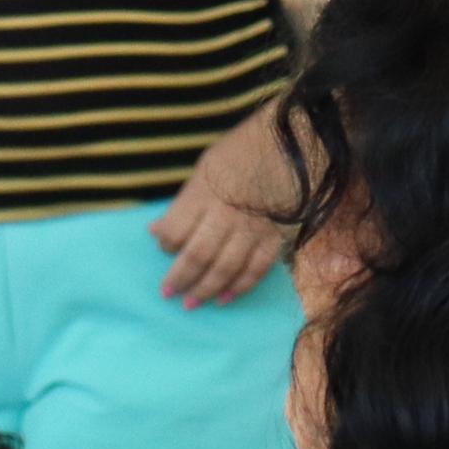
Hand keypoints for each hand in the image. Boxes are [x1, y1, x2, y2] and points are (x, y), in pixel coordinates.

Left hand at [148, 111, 299, 306]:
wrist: (293, 144)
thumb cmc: (242, 153)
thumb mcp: (204, 170)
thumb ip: (182, 204)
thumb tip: (155, 231)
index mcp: (204, 194)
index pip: (176, 231)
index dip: (166, 245)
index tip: (164, 249)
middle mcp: (226, 215)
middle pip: (198, 256)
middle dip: (181, 279)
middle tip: (169, 294)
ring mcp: (253, 228)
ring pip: (226, 267)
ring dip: (206, 290)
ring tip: (192, 304)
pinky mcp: (276, 236)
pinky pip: (257, 269)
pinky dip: (241, 286)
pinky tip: (226, 298)